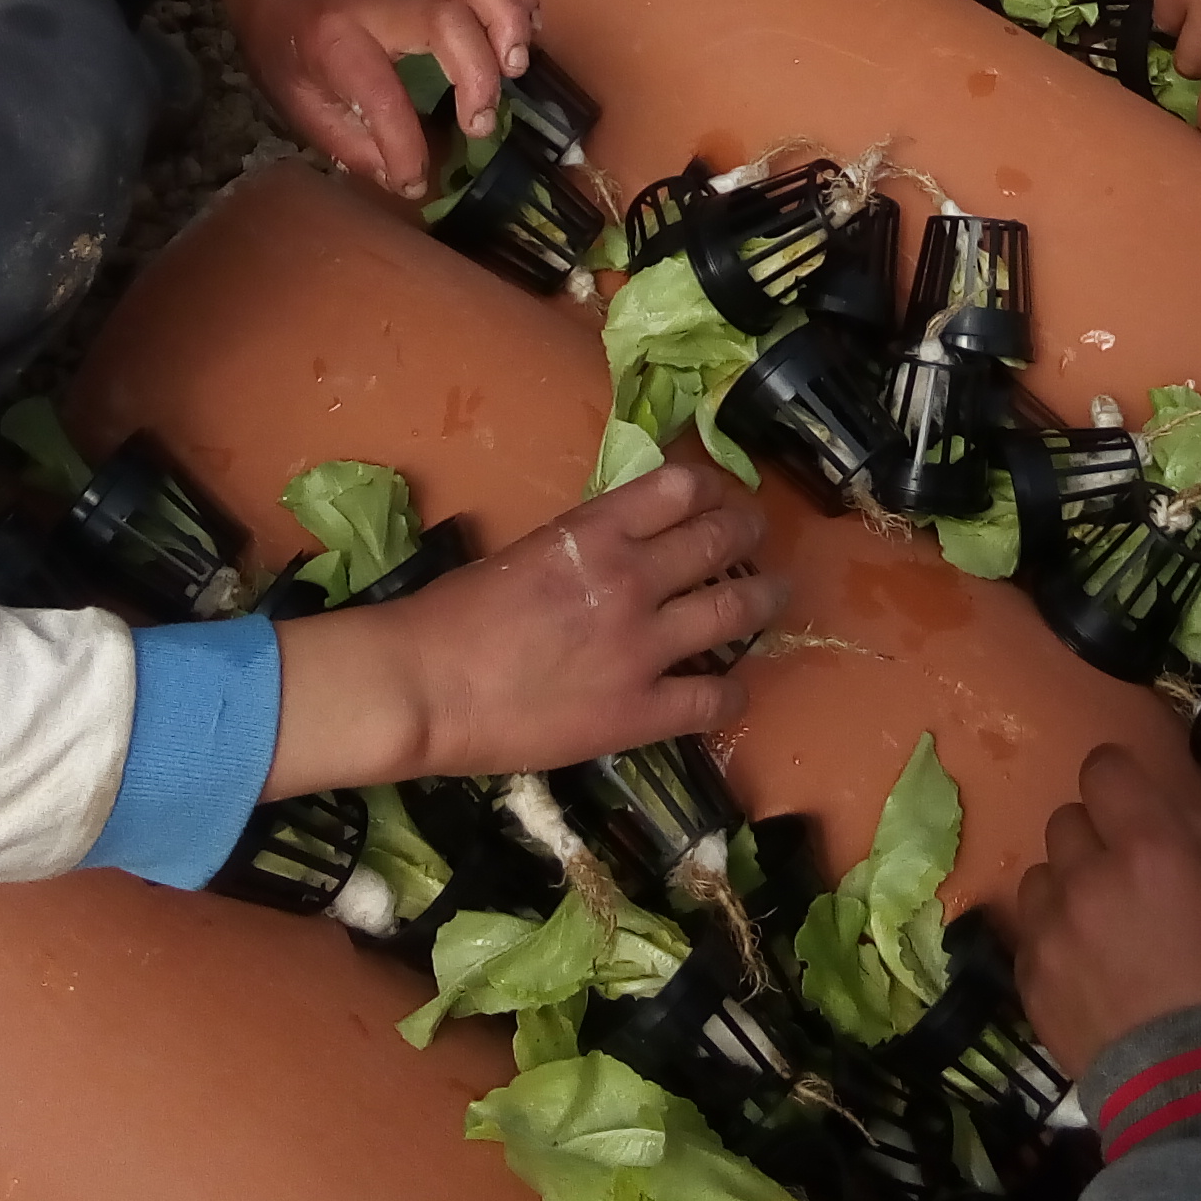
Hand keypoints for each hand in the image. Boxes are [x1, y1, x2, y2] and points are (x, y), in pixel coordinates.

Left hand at [216, 0, 540, 197]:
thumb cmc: (287, 48)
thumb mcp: (297, 104)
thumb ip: (350, 143)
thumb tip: (406, 179)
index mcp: (332, 41)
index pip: (378, 91)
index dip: (404, 146)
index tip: (416, 180)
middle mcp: (377, 7)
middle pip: (445, 21)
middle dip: (476, 77)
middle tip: (480, 125)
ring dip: (508, 23)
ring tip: (517, 70)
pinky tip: (528, 35)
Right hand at [264, 462, 777, 792]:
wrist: (425, 687)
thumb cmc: (451, 616)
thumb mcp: (525, 554)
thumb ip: (580, 547)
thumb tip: (615, 548)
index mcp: (596, 533)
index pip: (681, 488)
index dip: (710, 488)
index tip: (717, 495)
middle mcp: (633, 579)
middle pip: (721, 540)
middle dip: (748, 532)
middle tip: (757, 535)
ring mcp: (644, 648)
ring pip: (736, 611)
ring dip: (764, 598)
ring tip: (776, 596)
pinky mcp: (641, 712)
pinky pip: (715, 699)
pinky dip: (733, 691)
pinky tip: (732, 689)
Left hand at [1008, 745, 1200, 1073]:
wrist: (1199, 1083)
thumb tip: (1170, 780)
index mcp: (1149, 844)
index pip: (1102, 768)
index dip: (1118, 782)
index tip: (1132, 806)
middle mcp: (1088, 875)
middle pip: (1066, 820)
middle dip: (1095, 840)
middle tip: (1128, 879)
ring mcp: (1050, 928)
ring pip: (1041, 876)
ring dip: (1067, 889)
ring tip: (1103, 930)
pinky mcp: (1029, 976)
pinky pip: (1029, 933)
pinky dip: (1053, 941)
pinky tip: (1088, 972)